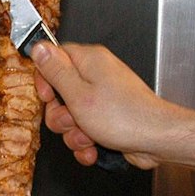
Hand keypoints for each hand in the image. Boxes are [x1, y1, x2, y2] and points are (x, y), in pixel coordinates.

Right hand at [29, 42, 166, 169]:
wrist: (156, 140)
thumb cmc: (124, 116)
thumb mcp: (78, 94)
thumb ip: (55, 71)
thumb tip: (38, 47)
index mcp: (89, 60)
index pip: (54, 59)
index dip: (46, 80)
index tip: (49, 97)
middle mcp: (97, 75)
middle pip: (60, 92)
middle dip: (60, 115)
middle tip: (72, 120)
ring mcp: (104, 98)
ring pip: (71, 116)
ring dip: (74, 133)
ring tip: (89, 137)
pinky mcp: (108, 118)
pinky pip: (85, 129)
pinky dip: (86, 143)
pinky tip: (93, 149)